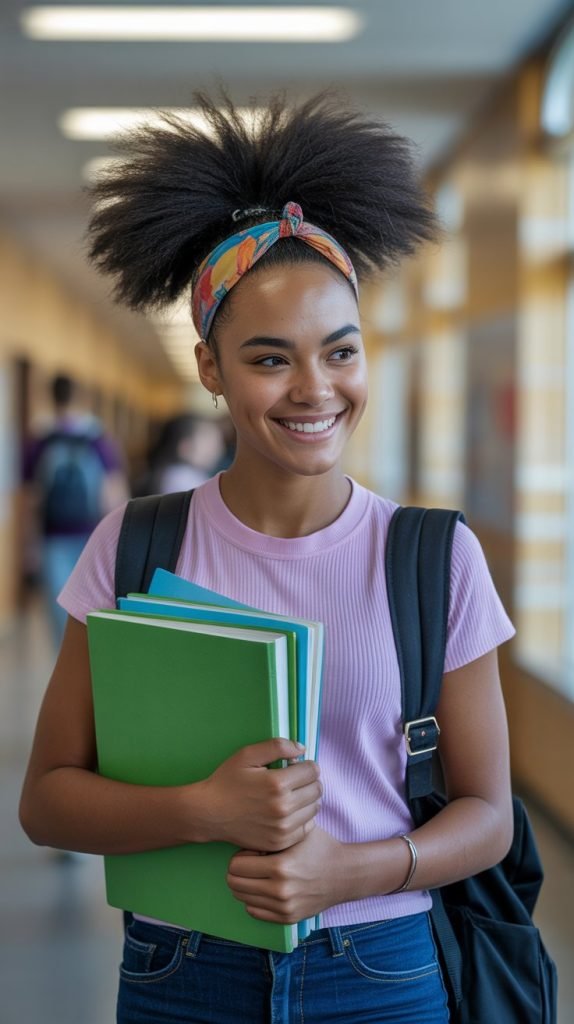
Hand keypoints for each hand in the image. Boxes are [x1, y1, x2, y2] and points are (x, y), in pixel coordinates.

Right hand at [196, 739, 320, 851]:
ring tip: (291, 795)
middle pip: (317, 790)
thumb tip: (302, 748)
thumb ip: (277, 747)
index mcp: (277, 783)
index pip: (313, 771)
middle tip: (294, 780)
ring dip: (308, 799)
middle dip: (309, 781)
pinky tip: (288, 812)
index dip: (306, 765)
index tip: (296, 766)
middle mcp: (283, 808)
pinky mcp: (280, 842)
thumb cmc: (227, 781)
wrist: (209, 813)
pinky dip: (302, 818)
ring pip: (315, 808)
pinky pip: (307, 828)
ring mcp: (282, 828)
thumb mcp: (247, 755)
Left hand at [227, 826, 348, 922]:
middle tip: (252, 862)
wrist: (344, 874)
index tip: (254, 850)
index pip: (236, 866)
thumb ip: (271, 833)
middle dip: (239, 870)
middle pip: (234, 884)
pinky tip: (267, 887)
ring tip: (261, 874)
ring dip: (246, 884)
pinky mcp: (287, 919)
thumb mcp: (297, 831)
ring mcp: (284, 907)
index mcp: (281, 867)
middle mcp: (280, 890)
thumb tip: (245, 833)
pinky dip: (255, 899)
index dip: (241, 854)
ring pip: (242, 898)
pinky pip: (253, 911)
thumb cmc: (319, 847)